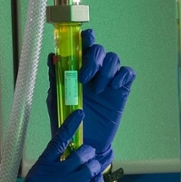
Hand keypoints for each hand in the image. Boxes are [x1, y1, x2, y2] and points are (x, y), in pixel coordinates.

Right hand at [0, 110, 103, 181]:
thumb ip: (49, 171)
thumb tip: (69, 159)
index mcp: (39, 170)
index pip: (57, 142)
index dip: (70, 126)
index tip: (80, 114)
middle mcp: (54, 178)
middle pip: (80, 154)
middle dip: (89, 152)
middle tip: (92, 153)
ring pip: (91, 169)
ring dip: (97, 165)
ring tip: (98, 164)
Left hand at [47, 29, 135, 171]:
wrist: (84, 144)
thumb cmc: (68, 122)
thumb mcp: (56, 100)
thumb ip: (55, 79)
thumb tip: (52, 57)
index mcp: (77, 69)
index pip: (83, 45)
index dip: (85, 37)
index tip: (82, 41)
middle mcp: (94, 71)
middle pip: (99, 49)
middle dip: (93, 59)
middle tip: (84, 77)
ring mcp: (108, 80)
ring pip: (114, 58)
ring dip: (105, 70)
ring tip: (97, 89)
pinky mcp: (121, 91)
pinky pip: (128, 73)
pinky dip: (121, 76)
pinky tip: (112, 88)